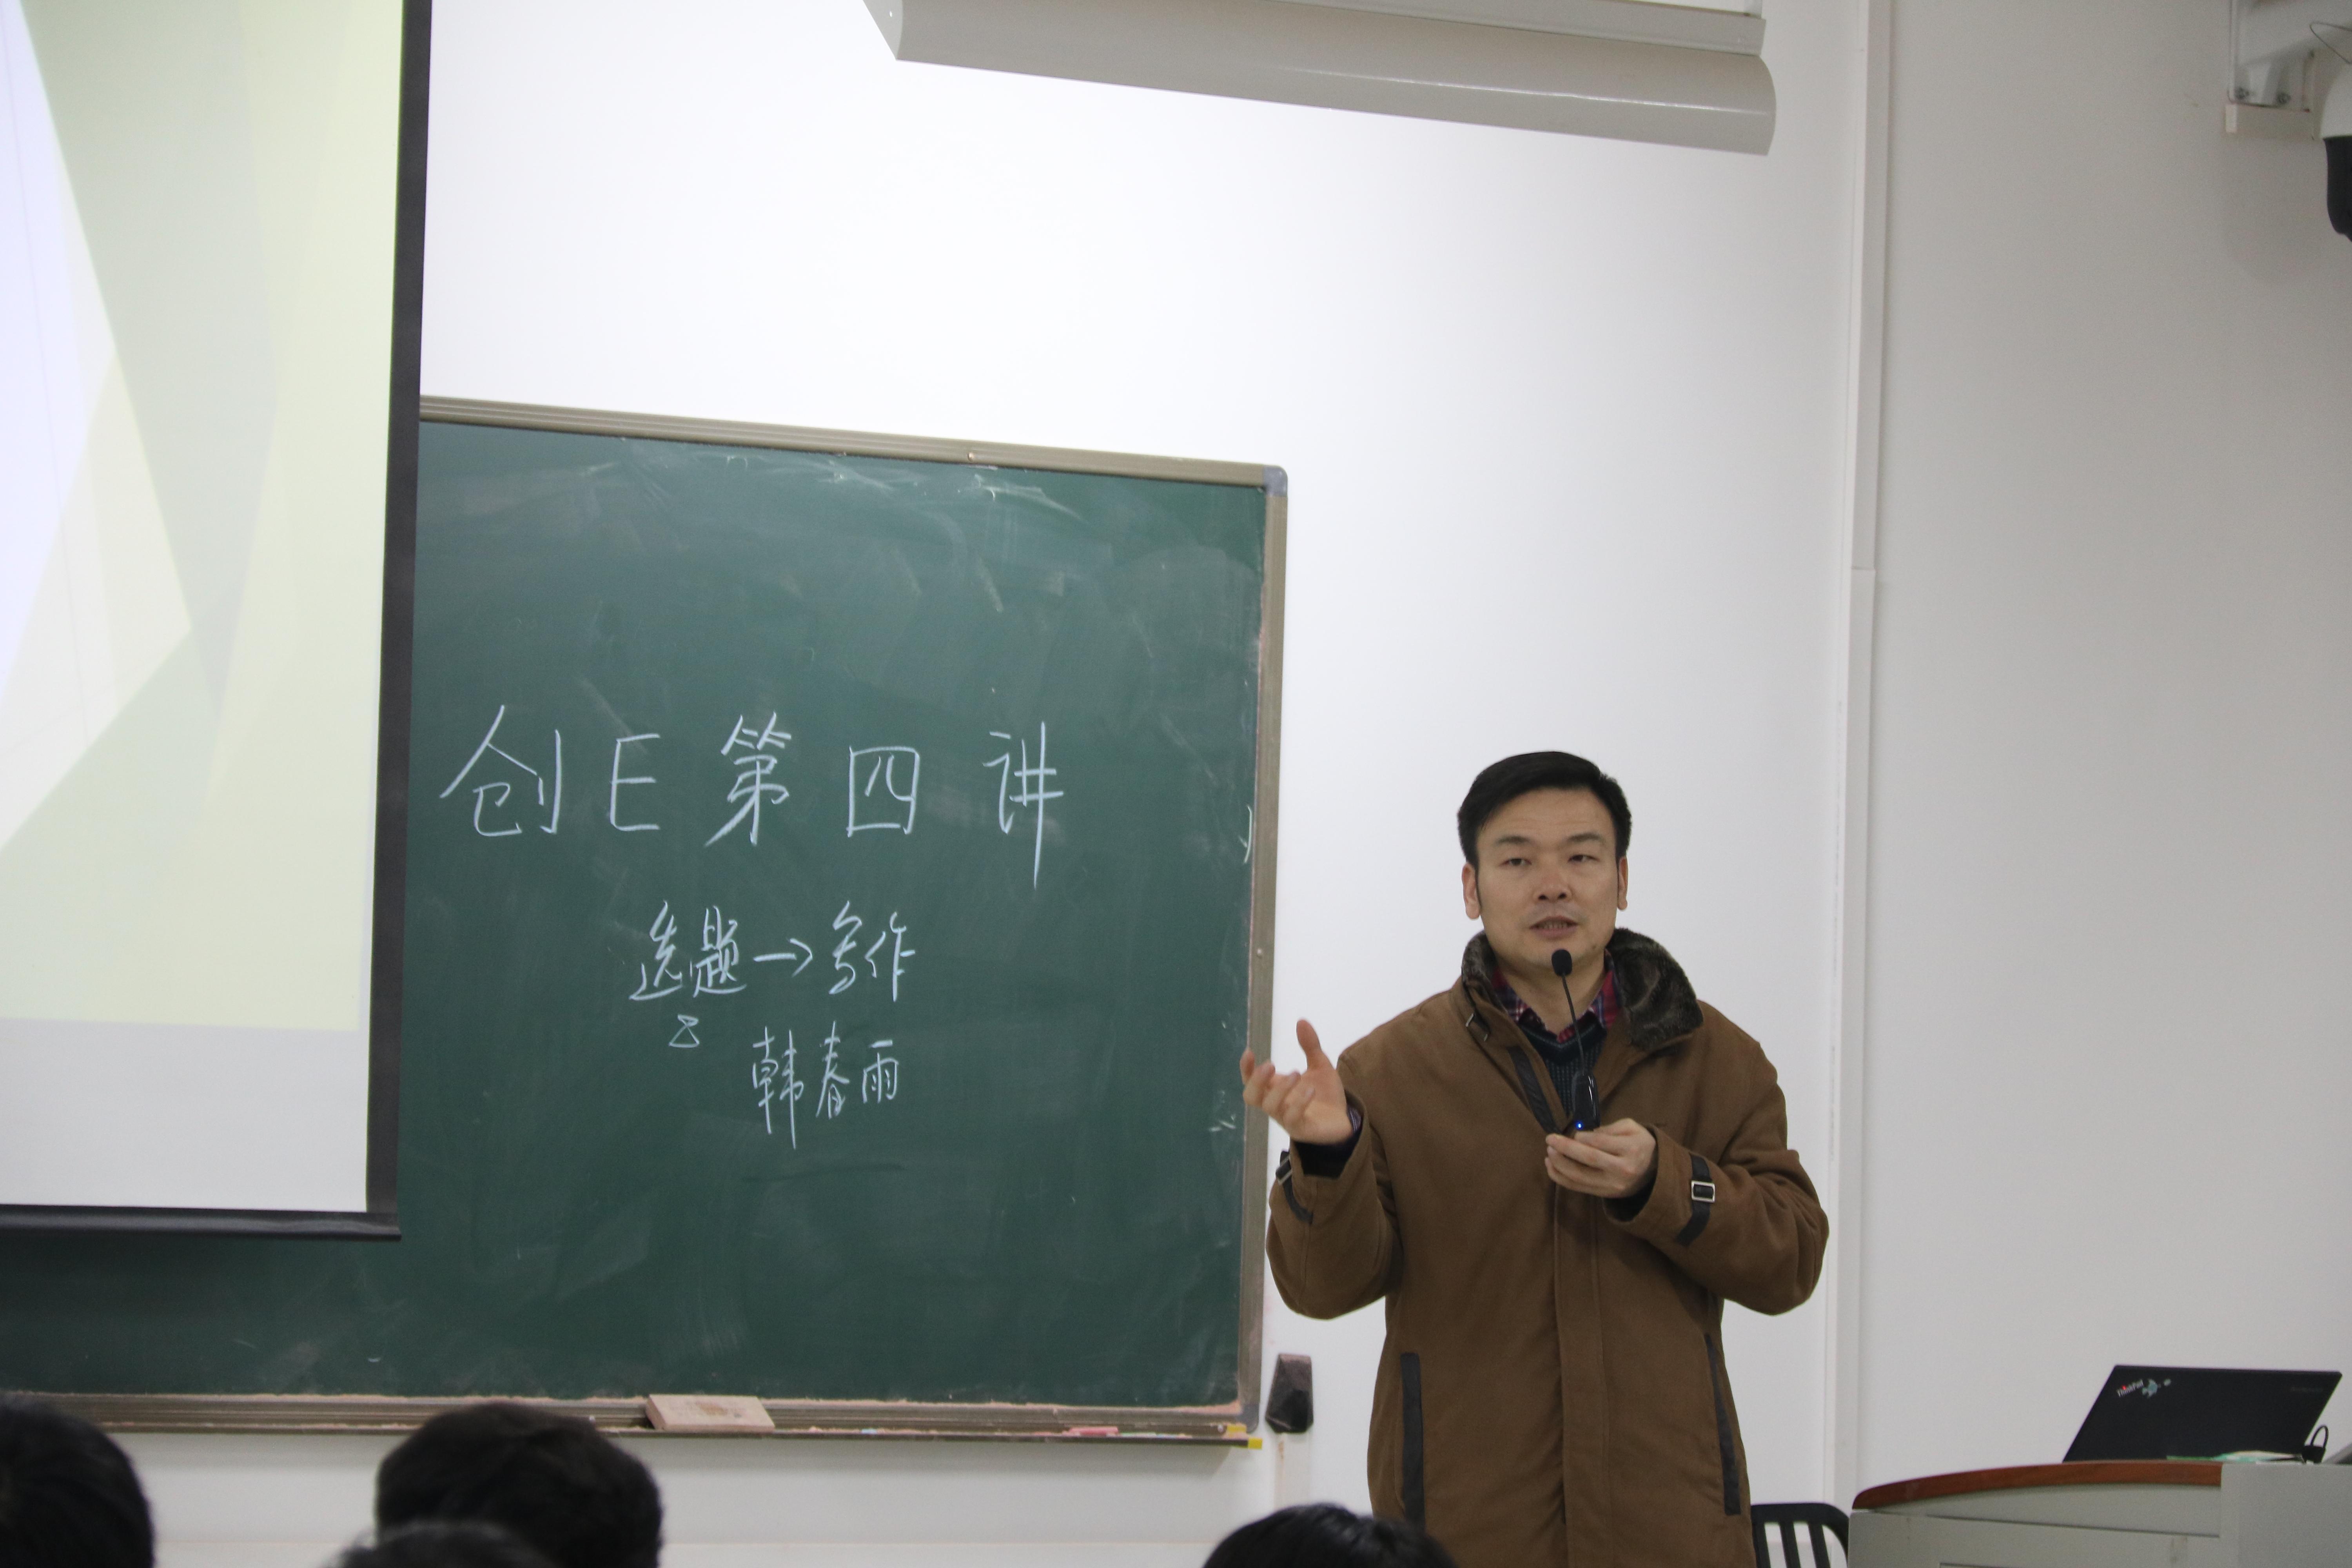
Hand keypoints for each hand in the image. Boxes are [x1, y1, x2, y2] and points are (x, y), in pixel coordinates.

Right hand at [1239, 1020, 1353, 1144]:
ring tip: (1296, 1073)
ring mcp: (1286, 1118)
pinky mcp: (1301, 1129)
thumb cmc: (1325, 1095)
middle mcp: (1276, 1103)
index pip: (1251, 1080)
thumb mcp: (1320, 1066)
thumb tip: (1301, 1020)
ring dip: (1280, 1089)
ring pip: (1270, 1107)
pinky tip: (1310, 1091)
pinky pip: (1292, 1119)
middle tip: (1270, 1065)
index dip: (1246, 1068)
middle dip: (1256, 1080)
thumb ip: (1310, 1046)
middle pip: (1251, 1096)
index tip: (1249, 1052)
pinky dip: (1299, 1104)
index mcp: (1275, 1088)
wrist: (1344, 1120)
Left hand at [1543, 1119, 1656, 1198]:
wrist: (1654, 1172)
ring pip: (1579, 1176)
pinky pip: (1577, 1187)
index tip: (1573, 1132)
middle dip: (1565, 1149)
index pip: (1600, 1143)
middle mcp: (1622, 1170)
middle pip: (1588, 1159)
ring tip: (1549, 1152)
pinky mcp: (1604, 1194)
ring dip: (1559, 1164)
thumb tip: (1584, 1134)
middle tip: (1550, 1139)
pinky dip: (1561, 1178)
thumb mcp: (1631, 1128)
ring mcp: (1612, 1185)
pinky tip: (1551, 1166)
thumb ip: (1609, 1128)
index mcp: (1630, 1150)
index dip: (1582, 1137)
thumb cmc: (1639, 1144)